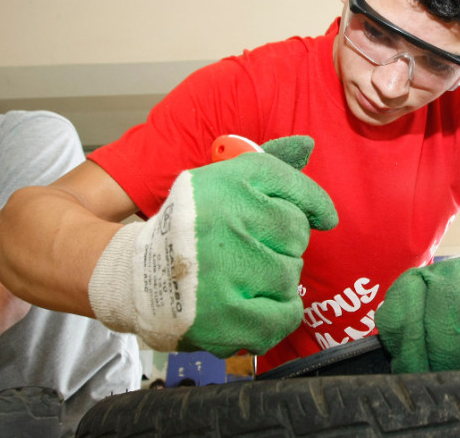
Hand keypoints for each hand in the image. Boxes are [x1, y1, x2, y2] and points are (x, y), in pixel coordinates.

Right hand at [88, 136, 337, 356]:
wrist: (133, 275)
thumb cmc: (190, 226)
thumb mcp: (221, 181)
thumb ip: (270, 164)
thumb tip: (308, 144)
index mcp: (225, 182)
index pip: (292, 184)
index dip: (315, 203)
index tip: (325, 218)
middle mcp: (225, 220)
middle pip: (296, 234)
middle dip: (284, 246)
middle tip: (254, 252)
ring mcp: (225, 270)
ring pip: (291, 275)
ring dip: (278, 280)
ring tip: (246, 279)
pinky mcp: (224, 315)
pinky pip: (285, 315)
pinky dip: (282, 313)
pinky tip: (262, 305)